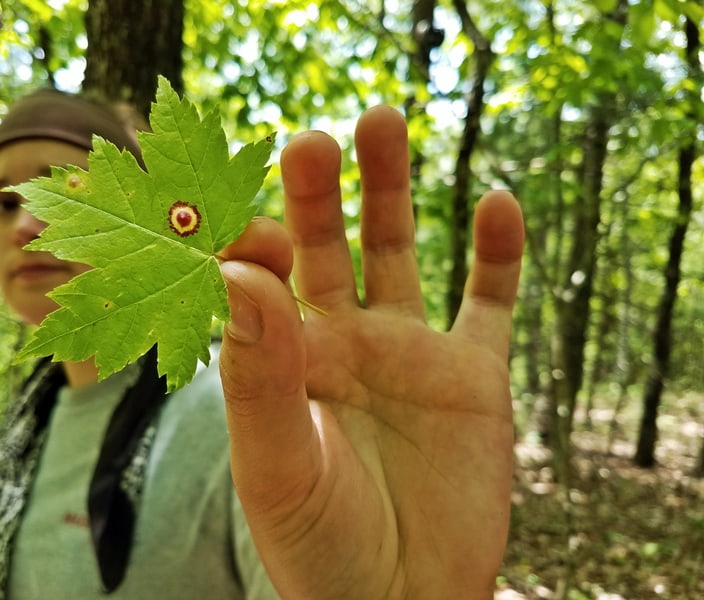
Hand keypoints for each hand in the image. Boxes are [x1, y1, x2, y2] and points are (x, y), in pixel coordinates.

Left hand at [218, 106, 524, 598]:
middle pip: (326, 245)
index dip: (246, 237)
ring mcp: (409, 354)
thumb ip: (258, 376)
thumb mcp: (280, 466)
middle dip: (316, 191)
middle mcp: (344, 343)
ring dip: (390, 188)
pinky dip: (499, 254)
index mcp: (285, 362)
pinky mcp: (473, 377)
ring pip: (397, 250)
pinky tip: (498, 202)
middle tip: (311, 136)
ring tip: (382, 118)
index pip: (258, 278)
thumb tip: (236, 275)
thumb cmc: (321, 548)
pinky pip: (489, 302)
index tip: (231, 209)